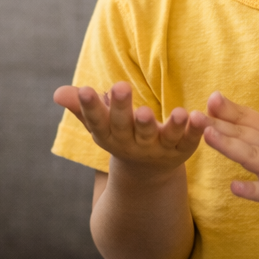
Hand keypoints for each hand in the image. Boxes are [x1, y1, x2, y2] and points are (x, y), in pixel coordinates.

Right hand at [54, 81, 203, 173]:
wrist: (146, 172)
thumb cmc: (120, 134)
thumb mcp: (101, 124)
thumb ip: (83, 107)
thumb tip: (57, 92)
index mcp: (110, 136)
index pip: (98, 122)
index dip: (91, 107)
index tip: (86, 89)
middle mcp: (133, 144)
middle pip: (128, 127)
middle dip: (124, 108)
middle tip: (121, 87)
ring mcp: (158, 150)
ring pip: (162, 137)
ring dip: (170, 125)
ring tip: (176, 112)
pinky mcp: (181, 151)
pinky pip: (189, 141)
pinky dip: (195, 131)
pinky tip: (201, 116)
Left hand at [201, 92, 258, 213]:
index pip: (248, 118)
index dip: (228, 109)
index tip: (209, 98)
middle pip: (243, 134)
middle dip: (217, 124)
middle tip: (193, 115)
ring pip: (251, 156)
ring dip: (229, 146)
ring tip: (208, 137)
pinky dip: (252, 190)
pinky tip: (235, 188)